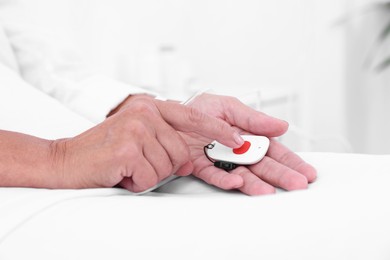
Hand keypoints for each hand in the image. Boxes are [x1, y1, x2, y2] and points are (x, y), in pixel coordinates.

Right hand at [51, 95, 242, 191]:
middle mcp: (144, 112)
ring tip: (128, 166)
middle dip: (165, 166)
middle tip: (140, 163)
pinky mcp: (128, 148)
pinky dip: (137, 182)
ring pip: (168, 166)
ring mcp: (136, 129)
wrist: (67, 160)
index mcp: (150, 106)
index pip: (193, 116)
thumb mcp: (138, 136)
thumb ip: (166, 140)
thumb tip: (190, 160)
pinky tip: (121, 172)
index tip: (236, 138)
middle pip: (182, 151)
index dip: (217, 129)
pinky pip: (151, 177)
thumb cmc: (104, 151)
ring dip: (149, 174)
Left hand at [180, 93, 316, 195]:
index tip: (305, 171)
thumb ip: (253, 118)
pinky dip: (226, 180)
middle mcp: (236, 150)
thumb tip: (280, 126)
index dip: (290, 161)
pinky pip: (216, 175)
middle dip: (281, 175)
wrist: (170, 114)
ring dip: (257, 183)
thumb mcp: (229, 106)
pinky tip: (237, 182)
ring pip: (243, 174)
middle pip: (263, 165)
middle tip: (296, 184)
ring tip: (269, 191)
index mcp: (246, 135)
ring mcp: (221, 160)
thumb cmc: (199, 108)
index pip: (273, 150)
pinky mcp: (203, 167)